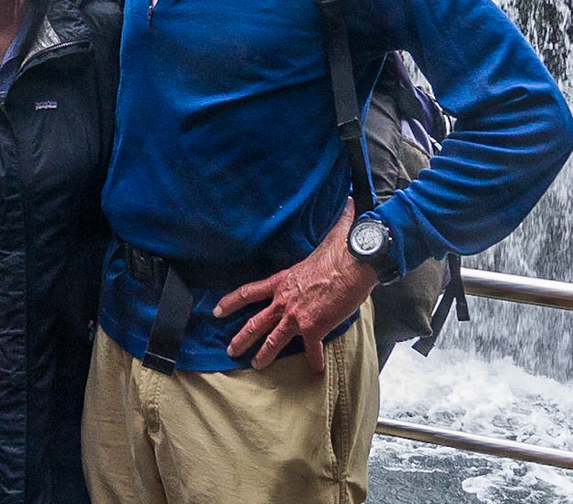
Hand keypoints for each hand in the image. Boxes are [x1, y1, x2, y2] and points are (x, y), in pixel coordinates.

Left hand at [214, 200, 377, 371]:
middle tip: (230, 350)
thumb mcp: (328, 238)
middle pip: (255, 323)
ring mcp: (297, 317)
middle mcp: (284, 301)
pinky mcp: (314, 329)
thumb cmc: (340, 251)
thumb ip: (334, 223)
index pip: (249, 292)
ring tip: (256, 365)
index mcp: (282, 281)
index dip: (231, 302)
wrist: (354, 264)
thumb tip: (350, 204)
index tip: (218, 311)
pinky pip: (311, 350)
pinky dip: (314, 360)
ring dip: (264, 355)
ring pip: (273, 340)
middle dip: (240, 338)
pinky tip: (315, 368)